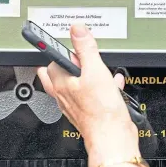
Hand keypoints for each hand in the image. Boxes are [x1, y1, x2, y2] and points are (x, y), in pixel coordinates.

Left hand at [37, 24, 148, 166]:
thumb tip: (77, 29)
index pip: (52, 59)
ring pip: (76, 83)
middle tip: (83, 55)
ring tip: (99, 68)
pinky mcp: (87, 112)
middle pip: (61, 71)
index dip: (62, 48)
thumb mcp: (95, 70)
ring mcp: (74, 104)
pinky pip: (90, 94)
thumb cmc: (101, 110)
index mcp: (60, 82)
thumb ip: (85, 48)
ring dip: (88, 73)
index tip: (67, 41)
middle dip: (73, 61)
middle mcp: (63, 94)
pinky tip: (112, 84)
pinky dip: (100, 86)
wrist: (113, 138)